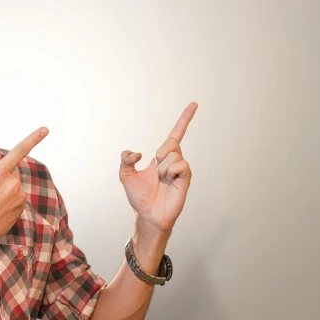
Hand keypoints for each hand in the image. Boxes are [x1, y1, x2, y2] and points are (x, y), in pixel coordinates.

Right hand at [0, 126, 48, 242]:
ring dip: (6, 187)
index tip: (45, 130)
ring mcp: (19, 195)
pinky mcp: (22, 206)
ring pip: (14, 184)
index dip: (33, 139)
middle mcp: (13, 183)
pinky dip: (9, 198)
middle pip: (12, 170)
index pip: (19, 151)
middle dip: (3, 174)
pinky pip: (17, 195)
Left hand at [119, 102, 197, 233]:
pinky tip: (169, 181)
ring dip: (163, 167)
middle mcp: (174, 160)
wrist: (147, 215)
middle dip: (161, 153)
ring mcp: (181, 170)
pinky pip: (181, 165)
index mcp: (162, 157)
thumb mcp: (125, 175)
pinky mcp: (186, 179)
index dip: (184, 119)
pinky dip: (171, 172)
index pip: (176, 133)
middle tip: (156, 169)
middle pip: (171, 142)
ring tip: (161, 180)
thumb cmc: (139, 197)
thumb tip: (136, 153)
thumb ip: (125, 159)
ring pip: (174, 154)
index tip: (194, 104)